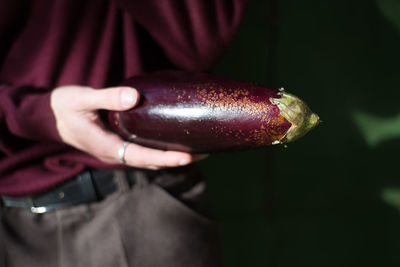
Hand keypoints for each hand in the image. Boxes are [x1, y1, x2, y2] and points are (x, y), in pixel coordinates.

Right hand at [50, 85, 206, 169]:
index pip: (142, 156)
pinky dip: (162, 150)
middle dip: (177, 160)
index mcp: (108, 146)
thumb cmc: (64, 107)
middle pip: (152, 162)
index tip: (188, 157)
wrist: (50, 116)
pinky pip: (145, 151)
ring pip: (150, 159)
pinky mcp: (121, 144)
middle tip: (205, 153)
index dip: (165, 158)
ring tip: (197, 150)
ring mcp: (119, 151)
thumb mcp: (81, 98)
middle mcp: (116, 154)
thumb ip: (107, 97)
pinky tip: (175, 141)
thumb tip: (134, 97)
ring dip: (172, 157)